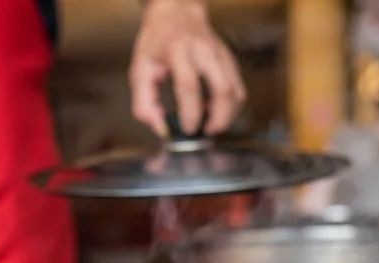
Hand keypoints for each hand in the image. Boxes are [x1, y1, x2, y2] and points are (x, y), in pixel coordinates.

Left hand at [130, 0, 245, 136]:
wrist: (177, 13)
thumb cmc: (158, 41)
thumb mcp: (140, 68)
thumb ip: (143, 101)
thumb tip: (157, 125)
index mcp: (178, 51)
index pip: (189, 86)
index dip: (191, 112)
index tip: (187, 129)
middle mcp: (204, 51)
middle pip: (222, 89)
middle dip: (219, 118)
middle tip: (207, 132)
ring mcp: (220, 55)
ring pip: (235, 91)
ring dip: (228, 115)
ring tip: (212, 125)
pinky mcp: (229, 60)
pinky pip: (238, 88)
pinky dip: (230, 106)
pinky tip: (216, 110)